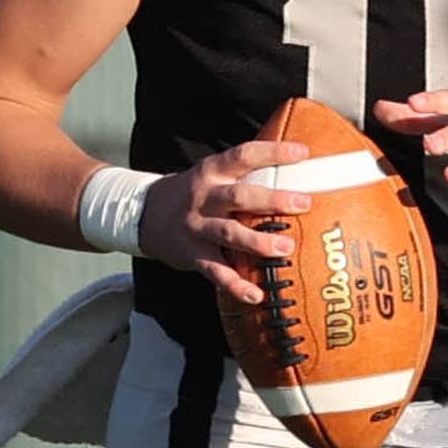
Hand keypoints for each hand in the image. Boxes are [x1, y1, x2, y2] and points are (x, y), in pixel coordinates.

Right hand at [137, 140, 311, 302]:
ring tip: (285, 248)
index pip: (244, 156)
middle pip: (239, 196)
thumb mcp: (212, 174)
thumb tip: (296, 171)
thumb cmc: (194, 194)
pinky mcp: (193, 255)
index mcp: (213, 172)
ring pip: (229, 234)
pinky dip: (236, 285)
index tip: (303, 152)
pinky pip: (216, 272)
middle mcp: (205, 198)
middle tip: (304, 203)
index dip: (273, 152)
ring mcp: (198, 227)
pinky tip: (256, 295)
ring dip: (258, 242)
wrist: (143, 214)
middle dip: (273, 200)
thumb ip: (245, 175)